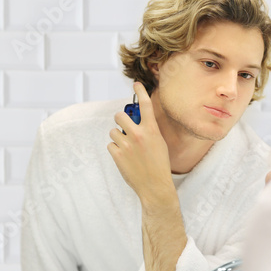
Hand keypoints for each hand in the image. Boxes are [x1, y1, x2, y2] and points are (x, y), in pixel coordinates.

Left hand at [108, 82, 174, 207]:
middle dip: (120, 120)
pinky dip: (115, 150)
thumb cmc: (159, 164)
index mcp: (151, 130)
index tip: (136, 84)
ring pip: (113, 131)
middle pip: (120, 115)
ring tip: (127, 147)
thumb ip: (149, 130)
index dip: (140, 92)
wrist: (155, 185)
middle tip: (124, 126)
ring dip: (118, 137)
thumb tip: (139, 121)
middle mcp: (138, 134)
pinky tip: (124, 157)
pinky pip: (111, 145)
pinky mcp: (117, 155)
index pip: (146, 105)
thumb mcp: (159, 143)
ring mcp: (126, 145)